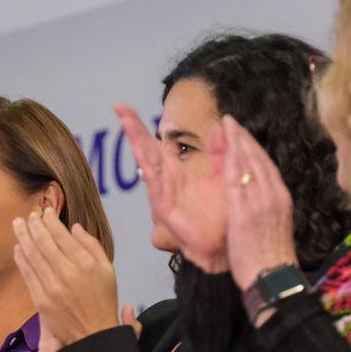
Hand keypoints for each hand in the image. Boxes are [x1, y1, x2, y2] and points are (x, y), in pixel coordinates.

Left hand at [13, 208, 119, 351]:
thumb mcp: (107, 270)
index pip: (62, 236)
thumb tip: (74, 228)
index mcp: (86, 264)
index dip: (50, 221)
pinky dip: (21, 259)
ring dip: (23, 238)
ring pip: (33, 256)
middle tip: (28, 215)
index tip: (45, 212)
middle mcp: (68, 274)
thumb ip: (92, 246)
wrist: (93, 335)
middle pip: (44, 243)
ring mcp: (52, 288)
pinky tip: (18, 248)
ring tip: (17, 225)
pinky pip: (28, 275)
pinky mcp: (41, 300)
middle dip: (34, 226)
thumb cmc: (103, 300)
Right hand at [115, 104, 229, 271]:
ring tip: (126, 121)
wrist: (230, 244)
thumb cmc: (225, 215)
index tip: (126, 107)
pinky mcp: (165, 208)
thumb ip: (222, 152)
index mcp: (177, 174)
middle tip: (120, 107)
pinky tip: (141, 152)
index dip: (142, 126)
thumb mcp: (225, 175)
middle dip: (132, 128)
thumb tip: (221, 125)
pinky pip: (155, 184)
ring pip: (147, 162)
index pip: (157, 144)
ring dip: (137, 141)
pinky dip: (148, 167)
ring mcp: (163, 194)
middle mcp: (166, 182)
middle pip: (145, 149)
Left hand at [219, 116, 298, 287]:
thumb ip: (266, 207)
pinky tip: (224, 147)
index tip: (242, 134)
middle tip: (231, 121)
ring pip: (249, 164)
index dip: (253, 147)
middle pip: (258, 158)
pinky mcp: (245, 211)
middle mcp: (273, 194)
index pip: (266, 165)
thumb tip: (258, 197)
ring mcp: (260, 201)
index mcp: (281, 198)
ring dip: (237, 142)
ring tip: (227, 125)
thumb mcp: (274, 225)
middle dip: (244, 137)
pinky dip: (232, 161)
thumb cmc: (271, 259)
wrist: (273, 277)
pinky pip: (237, 180)